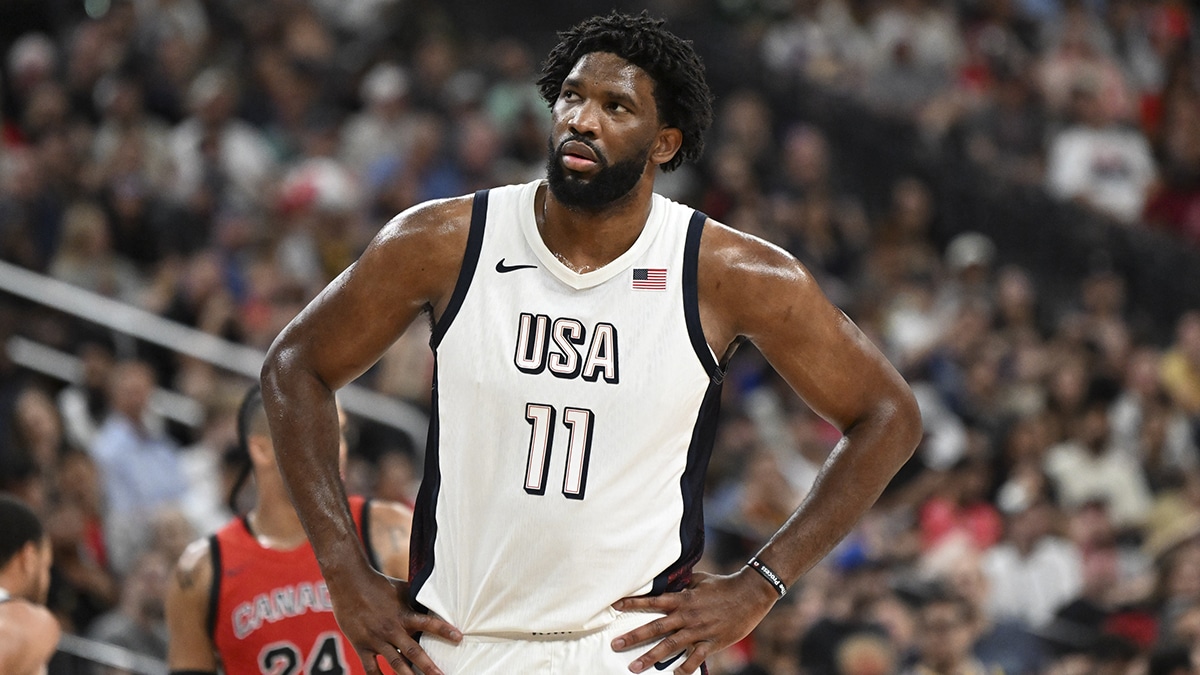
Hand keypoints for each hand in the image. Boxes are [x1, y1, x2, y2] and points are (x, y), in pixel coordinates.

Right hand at [327, 566, 460, 674]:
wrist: (349, 582)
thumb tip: (434, 603)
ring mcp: (376, 639)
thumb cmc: (378, 584)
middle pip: (413, 651)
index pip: (428, 623)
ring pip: (395, 663)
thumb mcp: (402, 589)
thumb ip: (416, 600)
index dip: (444, 630)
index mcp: (403, 614)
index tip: (459, 638)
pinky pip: (371, 668)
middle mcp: (391, 629)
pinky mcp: (362, 646)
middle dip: (429, 666)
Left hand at [610, 569, 778, 673]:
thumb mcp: (699, 580)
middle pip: (656, 627)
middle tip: (615, 645)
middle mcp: (687, 615)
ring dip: (651, 657)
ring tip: (634, 667)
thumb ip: (682, 585)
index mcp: (683, 599)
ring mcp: (699, 630)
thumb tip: (667, 584)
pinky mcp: (712, 642)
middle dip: (634, 636)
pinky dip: (684, 668)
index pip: (653, 601)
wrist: (750, 594)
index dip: (633, 603)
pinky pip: (695, 658)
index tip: (615, 605)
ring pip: (670, 645)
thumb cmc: (723, 585)